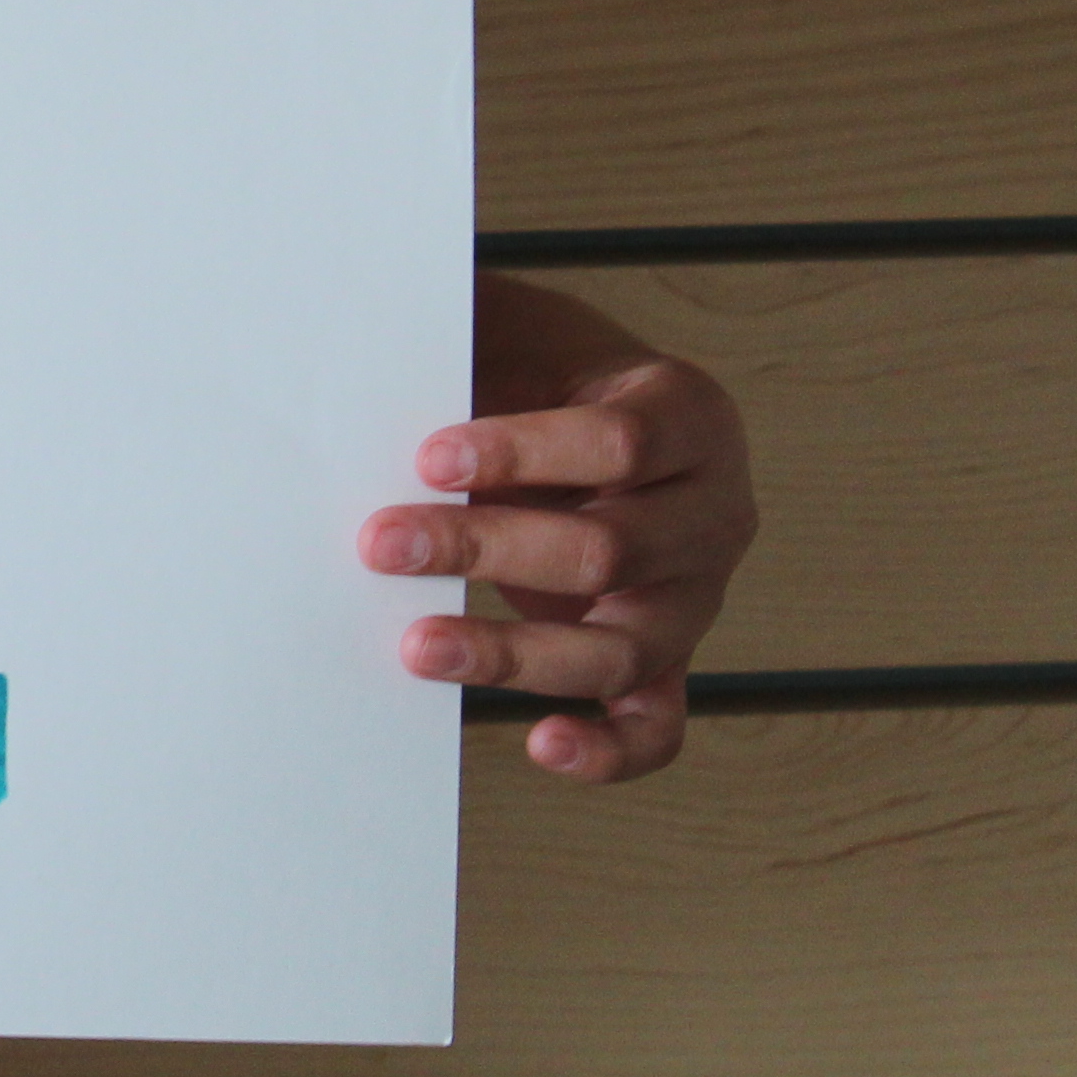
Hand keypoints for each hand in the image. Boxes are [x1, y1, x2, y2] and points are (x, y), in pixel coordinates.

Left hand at [359, 274, 756, 781]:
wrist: (586, 409)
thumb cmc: (541, 368)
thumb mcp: (520, 328)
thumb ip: (470, 333)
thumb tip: (364, 332)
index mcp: (689, 416)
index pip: (620, 441)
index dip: (523, 450)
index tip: (428, 457)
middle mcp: (712, 513)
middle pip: (611, 549)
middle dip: (487, 548)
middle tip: (383, 544)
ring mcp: (695, 599)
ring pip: (624, 647)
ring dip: (514, 651)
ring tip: (419, 648)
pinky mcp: (669, 664)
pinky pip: (656, 726)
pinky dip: (607, 749)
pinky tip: (540, 743)